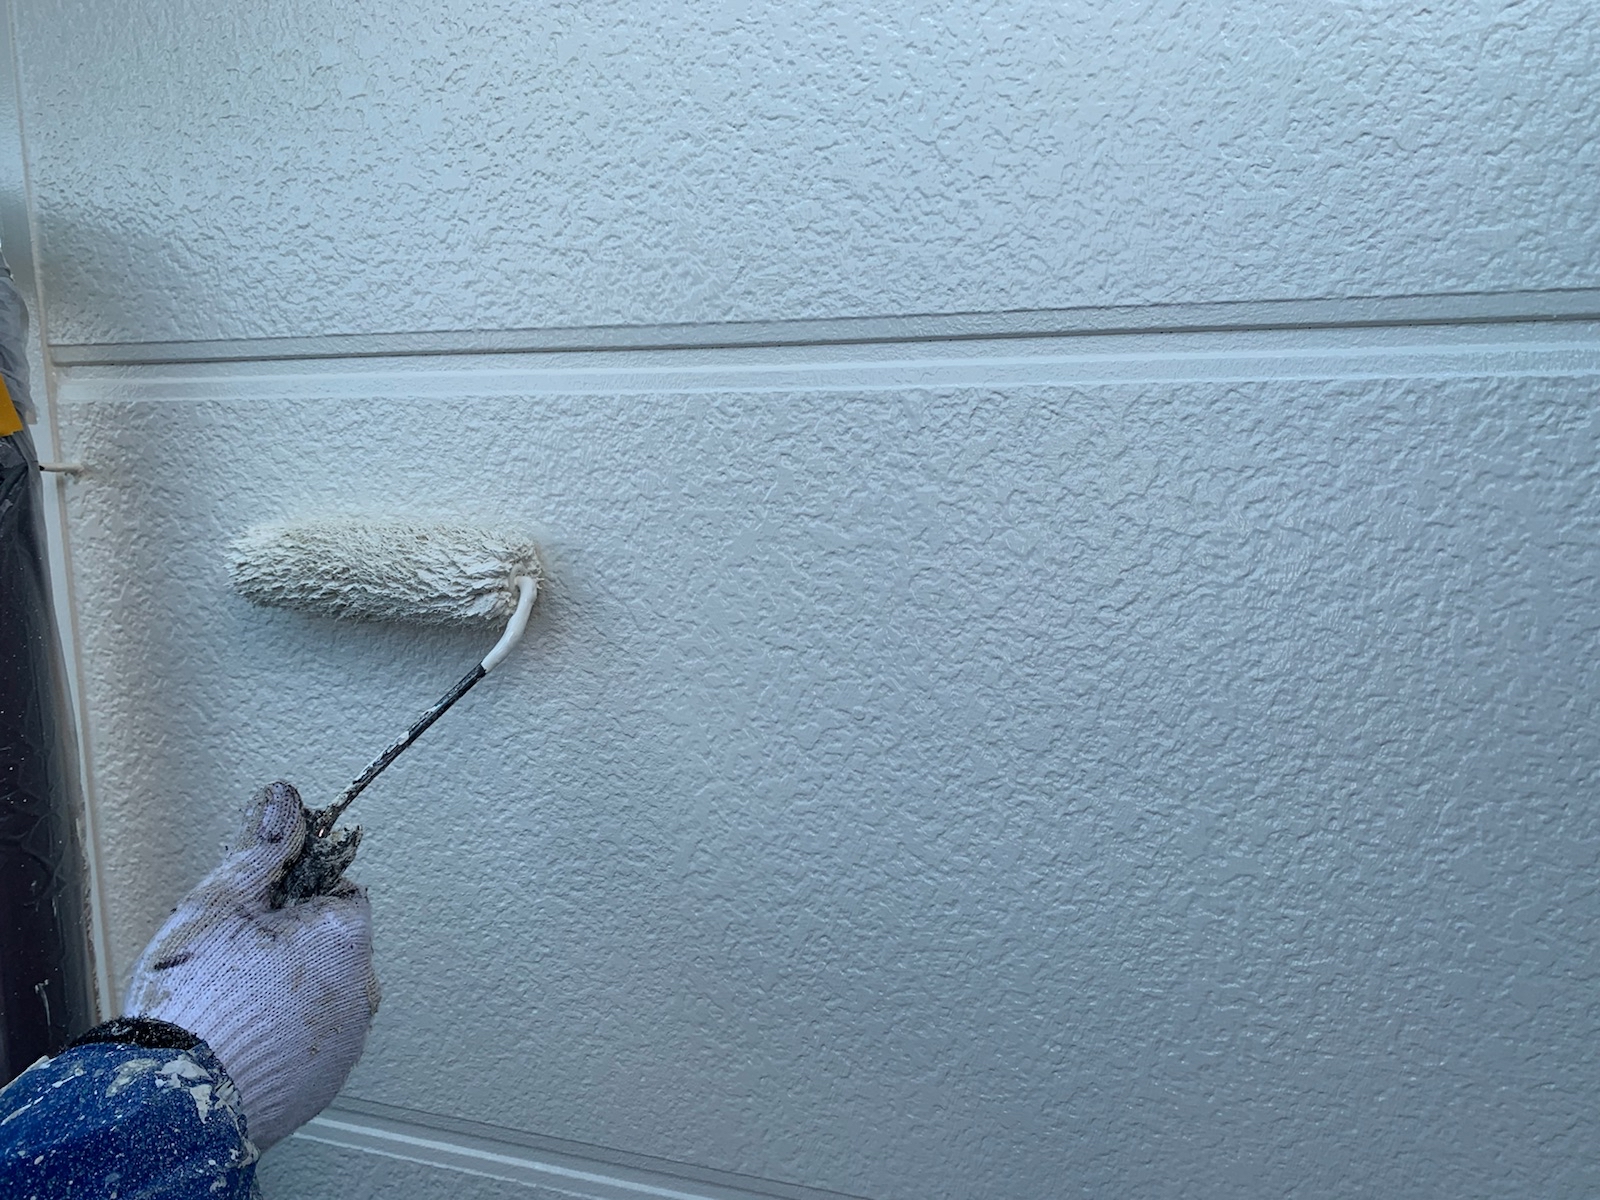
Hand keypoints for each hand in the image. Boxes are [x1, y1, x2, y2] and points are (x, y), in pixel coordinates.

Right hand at [124, 782, 379, 1149]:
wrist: (175, 1095)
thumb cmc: (198, 994)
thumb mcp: (222, 900)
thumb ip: (263, 846)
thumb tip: (285, 796)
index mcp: (345, 935)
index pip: (340, 896)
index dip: (297, 899)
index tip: (259, 915)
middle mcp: (362, 987)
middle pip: (334, 948)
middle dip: (295, 947)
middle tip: (236, 963)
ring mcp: (347, 1039)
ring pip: (325, 996)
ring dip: (291, 994)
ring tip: (233, 1006)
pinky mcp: (327, 1080)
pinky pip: (312, 1043)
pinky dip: (285, 1038)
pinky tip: (241, 1041)